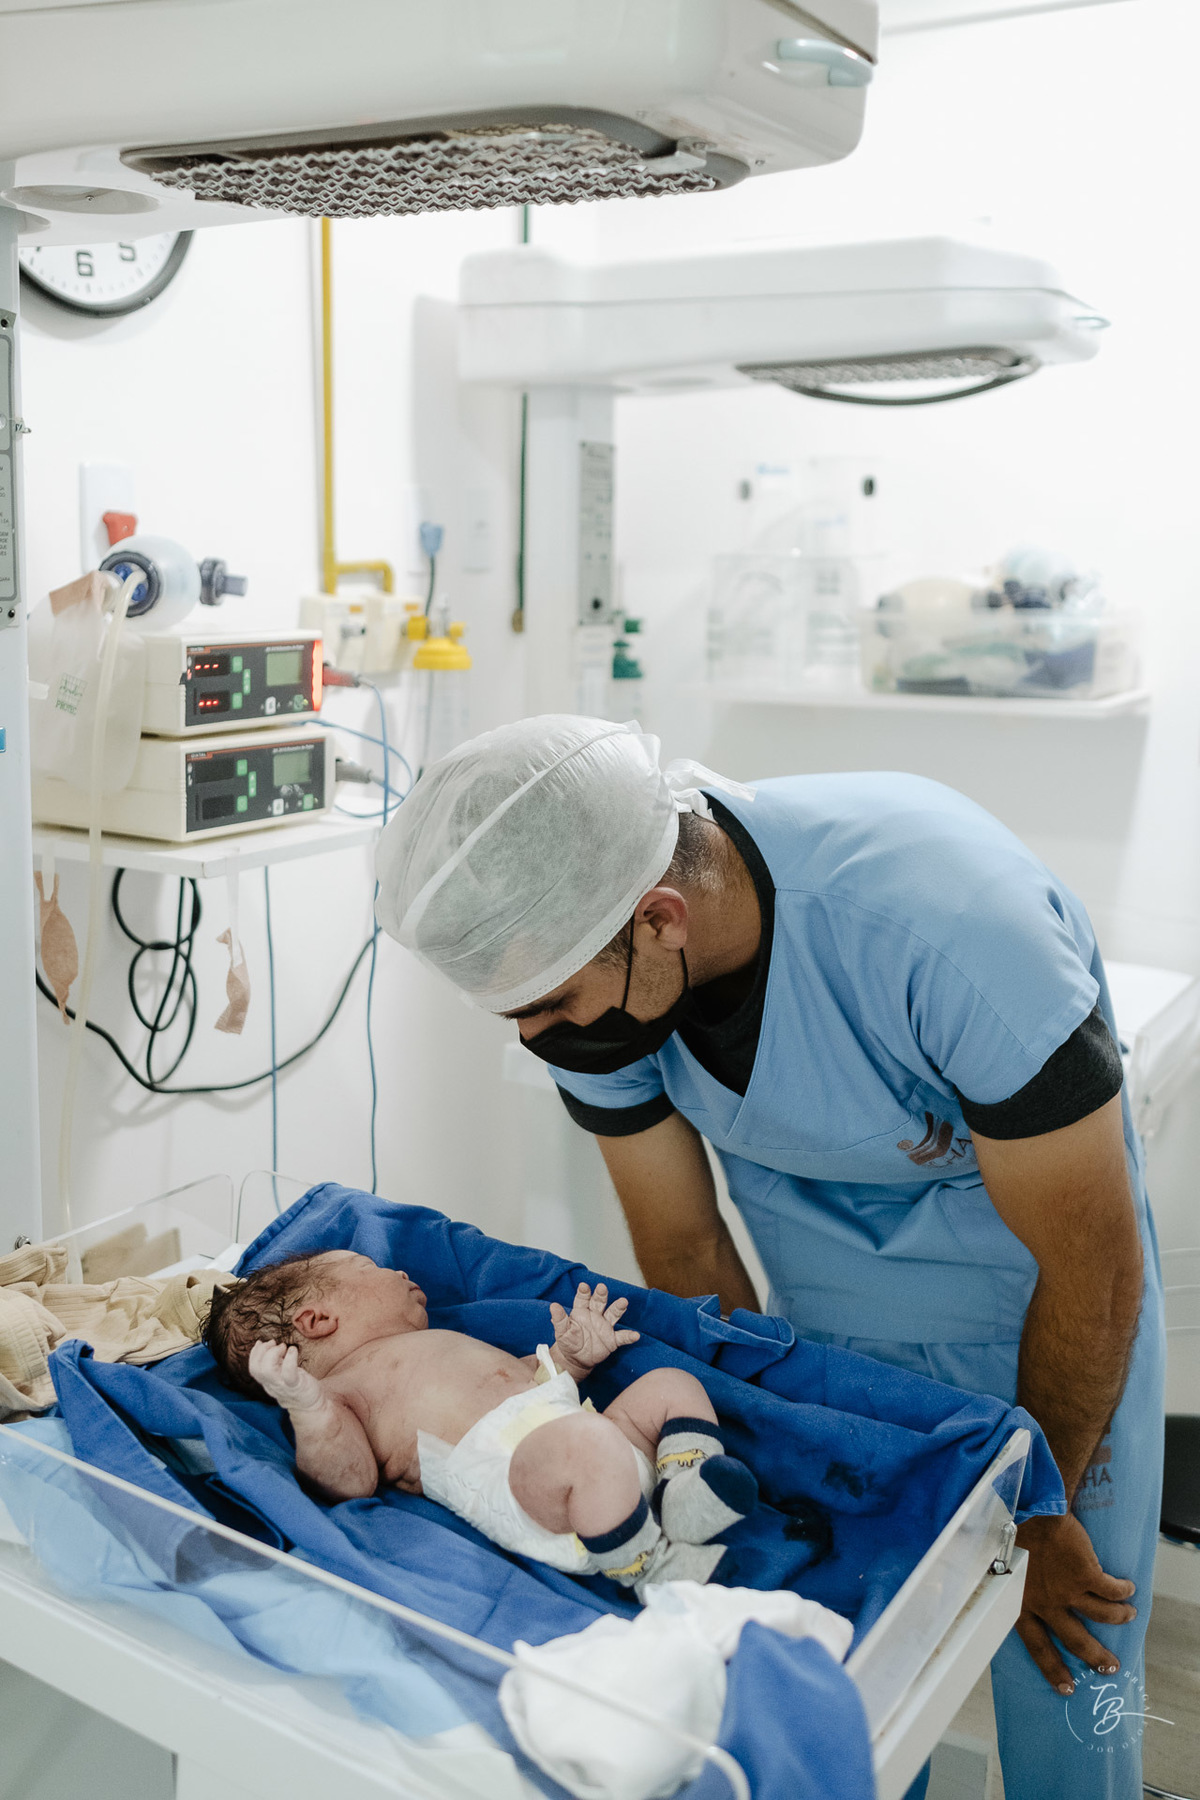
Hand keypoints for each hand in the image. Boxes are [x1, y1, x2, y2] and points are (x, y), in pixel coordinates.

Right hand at [249, 1340, 325, 1412]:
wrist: (311, 1406)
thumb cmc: (297, 1385)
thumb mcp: (281, 1373)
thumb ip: (274, 1362)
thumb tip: (268, 1344)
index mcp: (267, 1381)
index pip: (253, 1368)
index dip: (254, 1353)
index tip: (262, 1342)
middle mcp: (272, 1385)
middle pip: (256, 1369)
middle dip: (261, 1351)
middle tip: (274, 1343)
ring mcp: (283, 1386)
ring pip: (267, 1371)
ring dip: (272, 1353)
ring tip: (283, 1347)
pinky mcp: (296, 1386)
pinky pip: (288, 1374)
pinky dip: (289, 1359)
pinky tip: (293, 1350)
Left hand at [550, 1282, 639, 1374]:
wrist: (576, 1360)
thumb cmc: (568, 1342)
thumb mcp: (561, 1331)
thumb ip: (559, 1319)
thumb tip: (553, 1306)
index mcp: (581, 1311)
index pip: (582, 1299)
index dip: (584, 1293)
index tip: (583, 1286)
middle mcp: (595, 1315)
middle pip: (599, 1302)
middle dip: (601, 1295)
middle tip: (602, 1288)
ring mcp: (605, 1327)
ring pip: (613, 1314)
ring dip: (618, 1308)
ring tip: (623, 1302)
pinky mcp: (612, 1340)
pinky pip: (622, 1337)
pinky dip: (629, 1336)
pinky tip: (635, 1335)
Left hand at [1015, 1512, 1136, 1691]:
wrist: (1032, 1506)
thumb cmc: (1015, 1530)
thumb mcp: (1007, 1568)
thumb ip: (1016, 1588)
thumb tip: (1021, 1600)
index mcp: (1022, 1604)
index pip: (1037, 1646)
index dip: (1052, 1668)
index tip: (1066, 1688)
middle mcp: (1045, 1603)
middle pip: (1076, 1640)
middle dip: (1096, 1657)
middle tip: (1110, 1668)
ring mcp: (1067, 1590)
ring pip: (1102, 1615)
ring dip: (1119, 1617)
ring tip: (1128, 1615)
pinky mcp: (1086, 1574)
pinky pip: (1112, 1591)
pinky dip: (1123, 1592)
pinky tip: (1128, 1589)